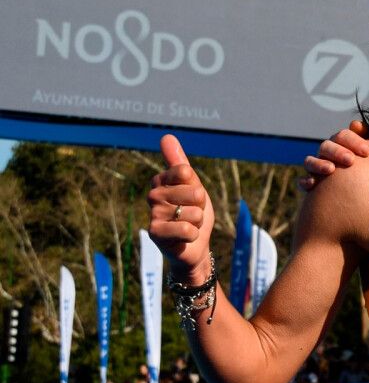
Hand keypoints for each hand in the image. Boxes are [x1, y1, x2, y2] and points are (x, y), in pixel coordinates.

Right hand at [147, 135, 214, 283]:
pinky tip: (185, 238)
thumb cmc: (193, 213)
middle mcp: (153, 195)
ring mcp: (153, 214)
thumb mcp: (193, 186)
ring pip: (193, 213)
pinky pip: (186, 229)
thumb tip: (166, 136)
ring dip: (198, 222)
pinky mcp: (155, 233)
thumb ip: (180, 163)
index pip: (185, 171)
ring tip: (189, 225)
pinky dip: (193, 235)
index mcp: (162, 181)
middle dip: (201, 206)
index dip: (197, 187)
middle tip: (192, 214)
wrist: (194, 246)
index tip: (193, 196)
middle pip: (193, 192)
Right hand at [299, 120, 368, 189]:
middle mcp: (326, 154)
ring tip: (331, 169)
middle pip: (326, 146)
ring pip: (310, 161)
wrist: (359, 195)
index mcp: (341, 145)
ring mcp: (316, 169)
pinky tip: (312, 184)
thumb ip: (367, 138)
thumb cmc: (368, 172)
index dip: (354, 141)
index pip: (343, 136)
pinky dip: (305, 181)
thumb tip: (355, 124)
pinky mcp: (311, 185)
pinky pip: (302, 181)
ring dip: (319, 164)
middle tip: (351, 160)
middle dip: (338, 152)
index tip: (367, 151)